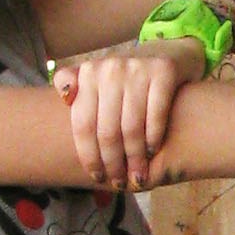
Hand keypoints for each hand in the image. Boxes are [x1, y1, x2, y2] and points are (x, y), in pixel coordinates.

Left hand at [55, 38, 205, 190]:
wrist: (169, 52)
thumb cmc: (129, 77)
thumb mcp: (100, 77)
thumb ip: (77, 86)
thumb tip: (65, 98)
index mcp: (89, 74)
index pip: (83, 124)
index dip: (89, 155)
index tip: (96, 176)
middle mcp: (110, 68)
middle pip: (107, 130)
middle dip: (113, 163)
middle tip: (119, 182)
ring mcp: (137, 68)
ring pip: (131, 127)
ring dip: (135, 158)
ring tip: (137, 177)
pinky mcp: (164, 71)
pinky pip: (156, 114)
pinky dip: (154, 138)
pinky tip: (153, 153)